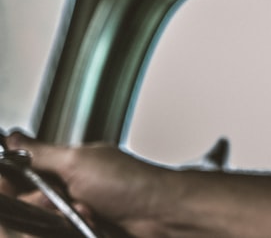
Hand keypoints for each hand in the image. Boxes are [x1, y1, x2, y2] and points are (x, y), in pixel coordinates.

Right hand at [5, 131, 171, 235]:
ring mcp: (77, 214)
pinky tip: (89, 225)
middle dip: (42, 205)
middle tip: (63, 200)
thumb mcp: (78, 162)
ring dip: (58, 221)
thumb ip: (40, 153)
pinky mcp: (83, 230)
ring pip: (41, 225)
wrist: (161, 214)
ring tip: (86, 213)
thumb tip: (13, 137)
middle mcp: (69, 190)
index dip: (18, 187)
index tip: (21, 190)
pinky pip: (56, 233)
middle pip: (28, 206)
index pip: (21, 178)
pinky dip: (69, 230)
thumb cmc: (131, 183)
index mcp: (65, 166)